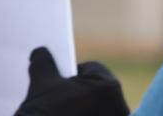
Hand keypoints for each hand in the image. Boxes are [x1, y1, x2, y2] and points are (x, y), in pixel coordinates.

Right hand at [13, 47, 128, 115]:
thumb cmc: (45, 113)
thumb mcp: (41, 82)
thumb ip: (43, 62)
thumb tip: (42, 53)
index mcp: (109, 87)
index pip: (92, 68)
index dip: (72, 70)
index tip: (58, 79)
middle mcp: (121, 108)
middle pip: (98, 88)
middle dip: (80, 90)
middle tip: (59, 97)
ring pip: (99, 107)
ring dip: (85, 108)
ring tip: (62, 112)